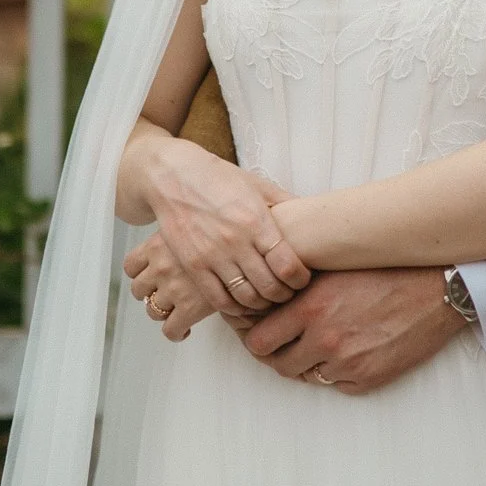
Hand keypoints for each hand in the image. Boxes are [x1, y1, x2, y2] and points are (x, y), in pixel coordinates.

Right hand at [122, 130, 309, 319]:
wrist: (172, 177)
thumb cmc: (218, 179)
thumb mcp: (256, 184)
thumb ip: (284, 203)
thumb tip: (313, 215)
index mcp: (256, 220)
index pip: (288, 265)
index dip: (300, 279)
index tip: (302, 279)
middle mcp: (235, 241)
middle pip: (270, 286)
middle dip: (284, 295)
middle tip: (287, 293)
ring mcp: (211, 255)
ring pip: (246, 297)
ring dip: (262, 304)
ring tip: (267, 299)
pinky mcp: (192, 266)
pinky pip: (219, 299)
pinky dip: (235, 309)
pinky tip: (242, 303)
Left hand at [234, 266, 464, 393]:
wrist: (439, 287)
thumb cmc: (387, 268)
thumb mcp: (335, 267)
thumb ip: (297, 287)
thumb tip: (264, 301)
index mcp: (311, 308)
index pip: (259, 342)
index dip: (258, 338)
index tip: (263, 332)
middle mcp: (325, 339)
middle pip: (279, 364)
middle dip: (281, 353)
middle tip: (290, 340)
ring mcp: (348, 363)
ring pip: (308, 375)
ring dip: (312, 361)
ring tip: (327, 339)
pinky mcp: (370, 378)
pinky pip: (337, 384)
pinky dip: (339, 372)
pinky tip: (353, 348)